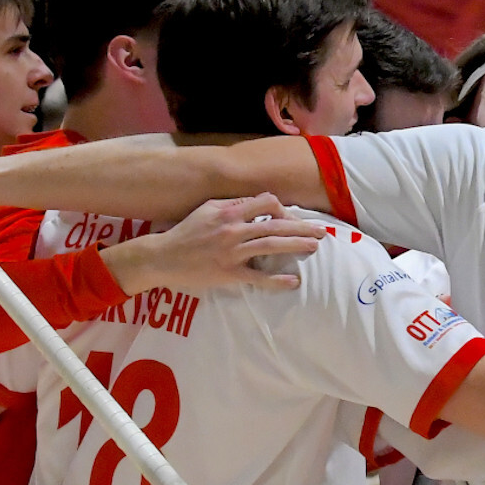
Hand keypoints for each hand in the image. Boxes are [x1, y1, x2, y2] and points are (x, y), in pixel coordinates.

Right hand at [111, 194, 325, 293]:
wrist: (162, 257)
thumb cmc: (186, 232)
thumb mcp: (207, 210)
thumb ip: (233, 205)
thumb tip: (259, 204)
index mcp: (229, 212)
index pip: (266, 202)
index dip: (284, 209)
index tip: (292, 218)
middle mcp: (233, 229)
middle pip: (276, 225)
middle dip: (302, 227)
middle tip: (322, 231)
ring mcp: (232, 252)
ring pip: (271, 246)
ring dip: (296, 246)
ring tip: (314, 247)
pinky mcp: (228, 273)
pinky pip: (258, 277)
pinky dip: (277, 280)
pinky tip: (294, 281)